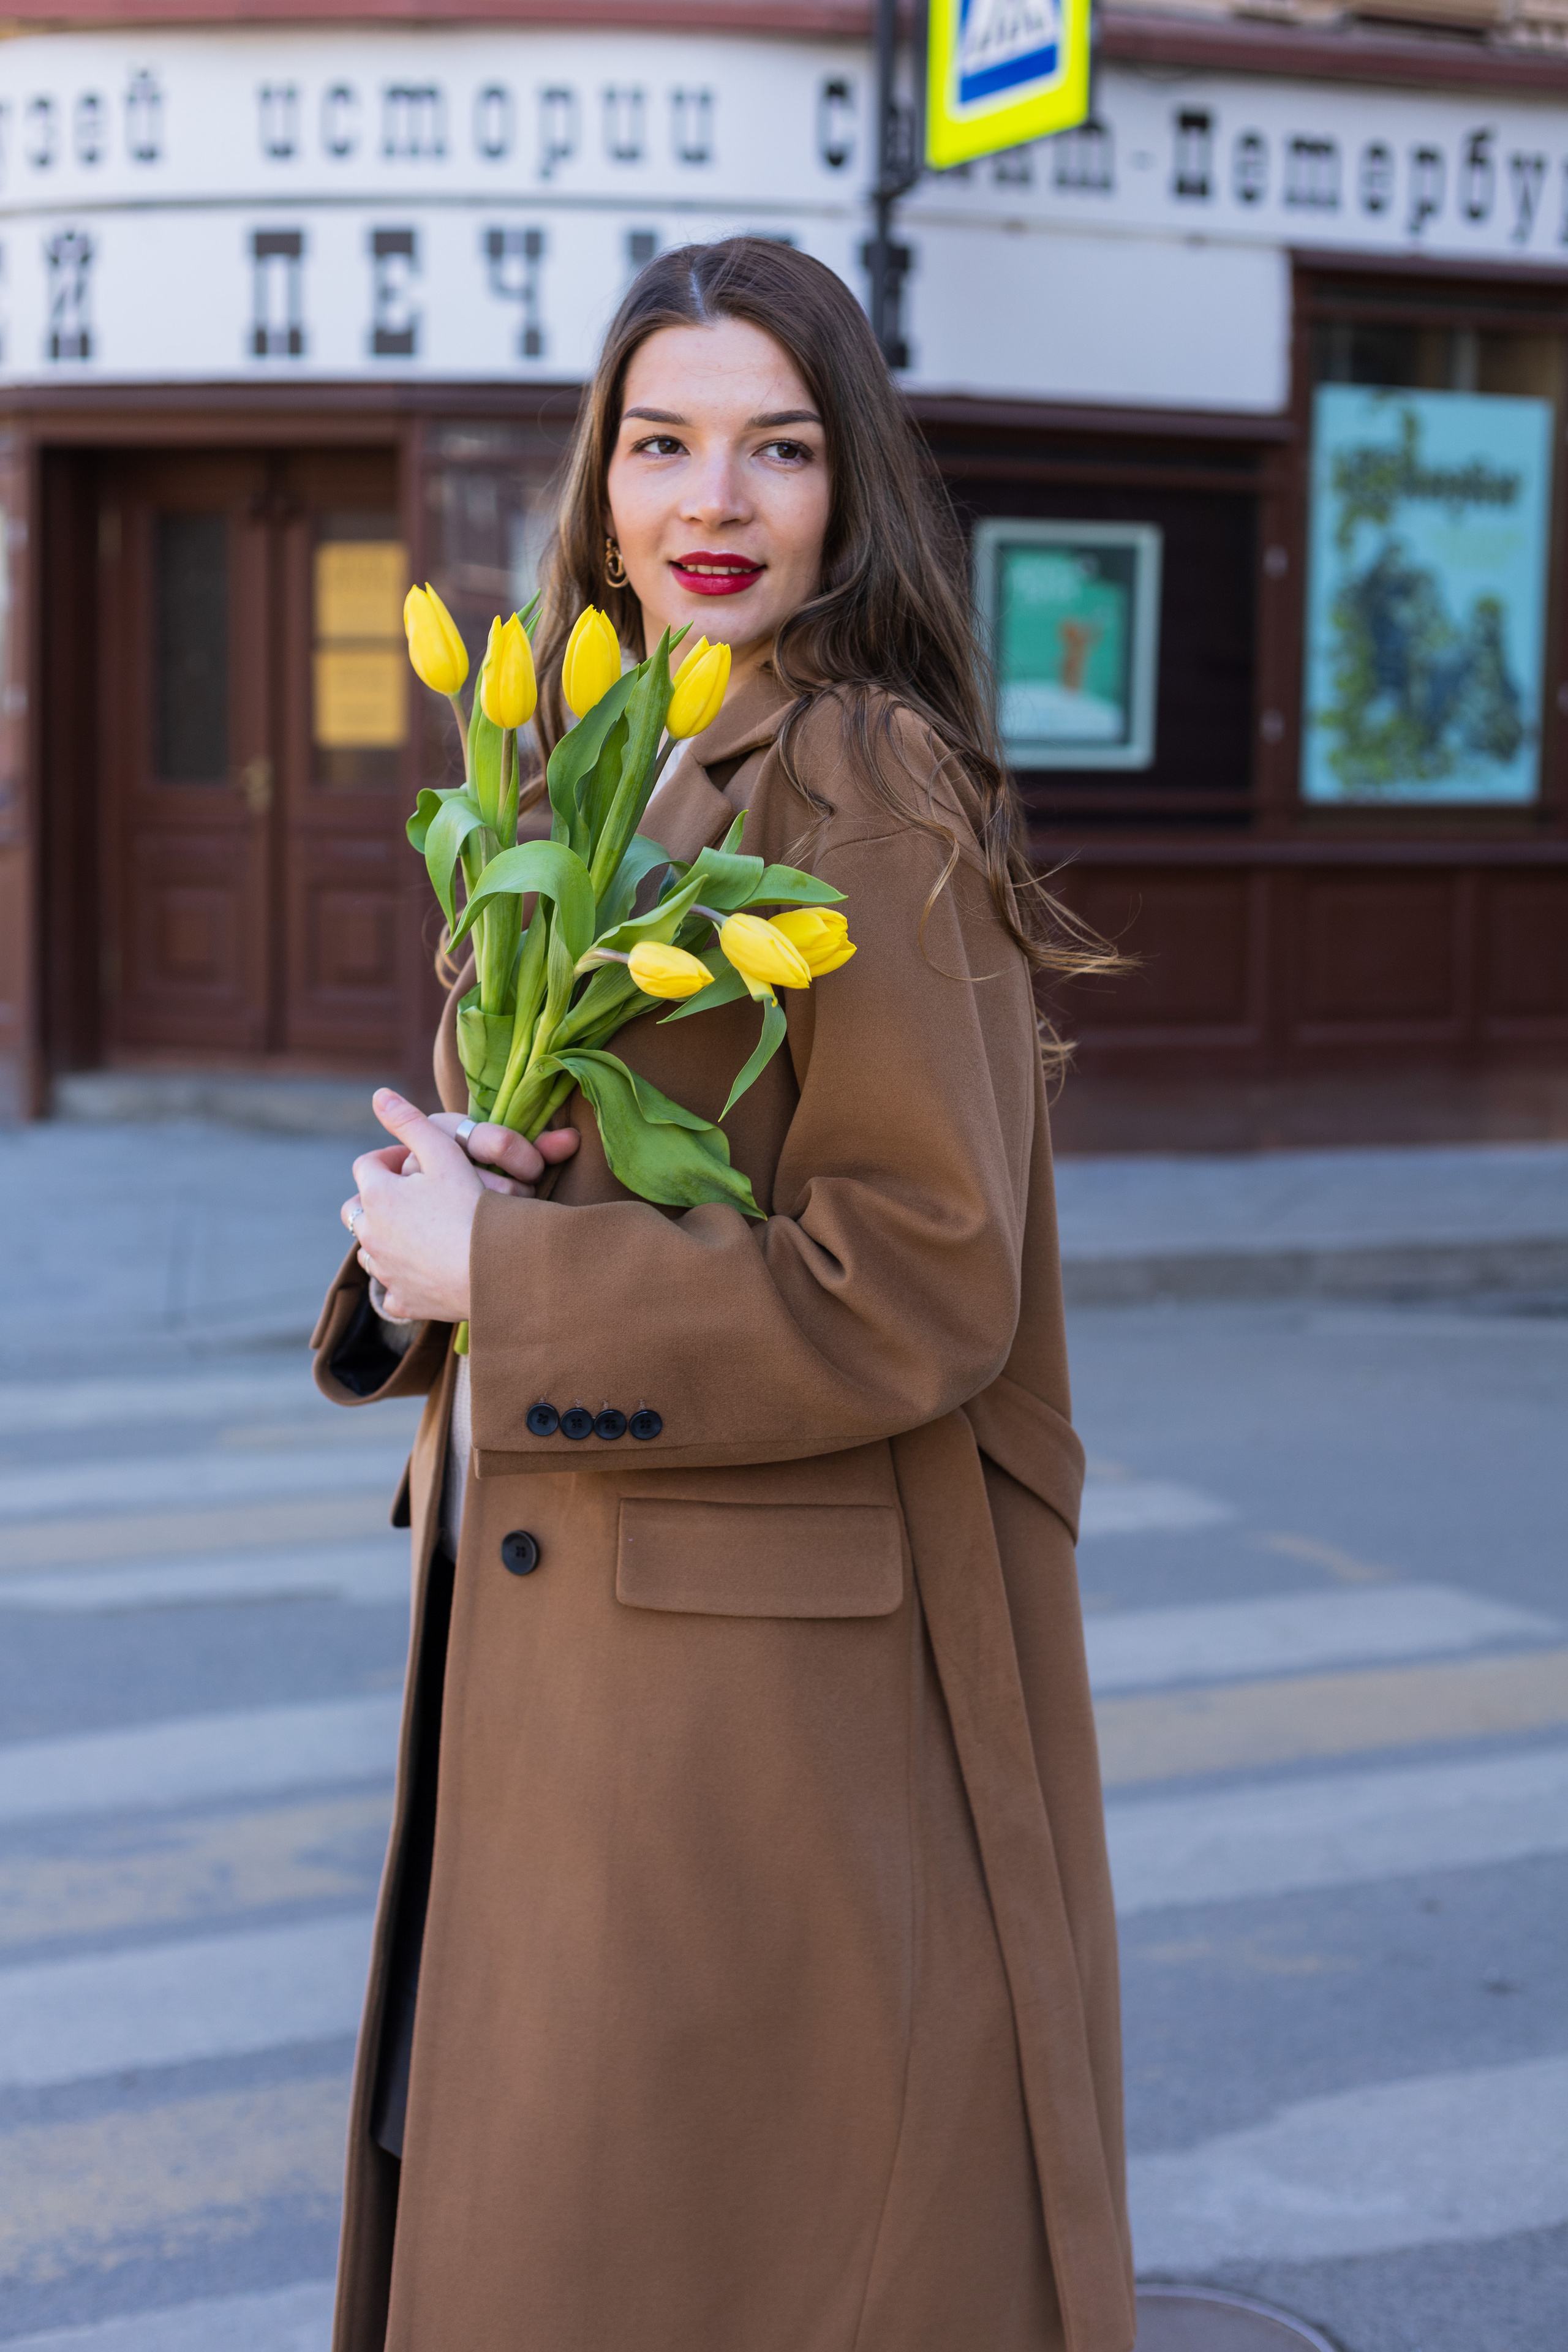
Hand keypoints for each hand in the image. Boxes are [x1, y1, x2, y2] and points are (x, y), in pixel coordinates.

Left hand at [341, 1090, 579, 1323]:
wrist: (494, 1268)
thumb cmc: (471, 1207)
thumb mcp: (444, 1153)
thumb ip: (410, 1122)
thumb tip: (379, 1095)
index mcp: (377, 1195)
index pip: (367, 1165)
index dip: (390, 1157)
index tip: (415, 1159)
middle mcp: (371, 1235)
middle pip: (356, 1210)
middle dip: (378, 1200)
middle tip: (411, 1196)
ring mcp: (386, 1271)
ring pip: (369, 1251)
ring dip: (385, 1239)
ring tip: (417, 1232)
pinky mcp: (404, 1301)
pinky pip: (390, 1292)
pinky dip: (399, 1281)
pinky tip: (419, 1275)